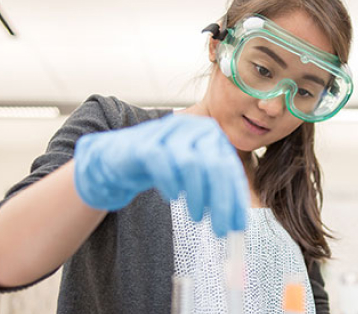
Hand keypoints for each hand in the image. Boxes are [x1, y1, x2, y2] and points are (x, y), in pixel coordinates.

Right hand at [73, 114, 248, 235]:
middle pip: (216, 166)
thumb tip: (237, 223)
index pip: (230, 168)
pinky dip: (170, 183)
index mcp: (210, 134)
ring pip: (192, 164)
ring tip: (198, 217)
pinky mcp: (144, 143)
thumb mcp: (196, 177)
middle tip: (222, 230)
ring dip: (198, 196)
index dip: (236, 199)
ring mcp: (168, 132)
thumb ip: (216, 191)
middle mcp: (193, 127)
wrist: (119, 159)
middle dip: (222, 202)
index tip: (238, 226)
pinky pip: (162, 164)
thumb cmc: (163, 169)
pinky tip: (173, 197)